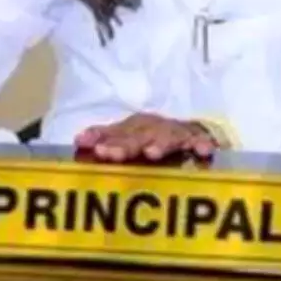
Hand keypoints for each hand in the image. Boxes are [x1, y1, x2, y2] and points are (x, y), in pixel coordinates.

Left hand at [74, 113, 215, 161]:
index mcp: (136, 126)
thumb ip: (106, 137)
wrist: (192, 129)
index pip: (116, 131)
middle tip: (108, 153)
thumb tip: (78, 140)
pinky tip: (203, 151)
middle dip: (124, 144)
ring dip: (160, 143)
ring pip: (167, 136)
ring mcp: (175, 133)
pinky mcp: (197, 140)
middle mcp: (154, 127)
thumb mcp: (130, 135)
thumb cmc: (153, 135)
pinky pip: (200, 141)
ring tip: (151, 153)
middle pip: (138, 134)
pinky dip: (202, 144)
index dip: (102, 136)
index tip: (87, 145)